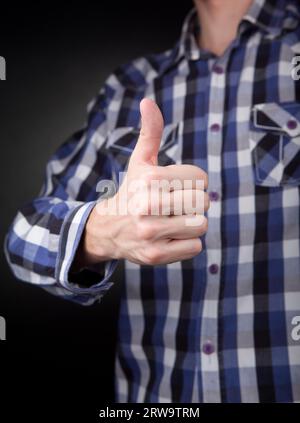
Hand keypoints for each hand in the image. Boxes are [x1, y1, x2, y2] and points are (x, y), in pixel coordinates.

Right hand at [80, 98, 208, 265]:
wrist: (108, 229)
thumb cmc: (132, 191)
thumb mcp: (140, 161)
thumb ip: (149, 132)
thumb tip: (147, 101)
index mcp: (150, 178)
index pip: (201, 177)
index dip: (192, 182)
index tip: (174, 186)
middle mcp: (148, 206)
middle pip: (204, 201)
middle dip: (193, 203)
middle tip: (173, 205)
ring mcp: (151, 233)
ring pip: (201, 225)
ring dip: (190, 223)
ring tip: (170, 221)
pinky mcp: (155, 256)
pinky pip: (195, 247)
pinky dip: (186, 243)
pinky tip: (168, 237)